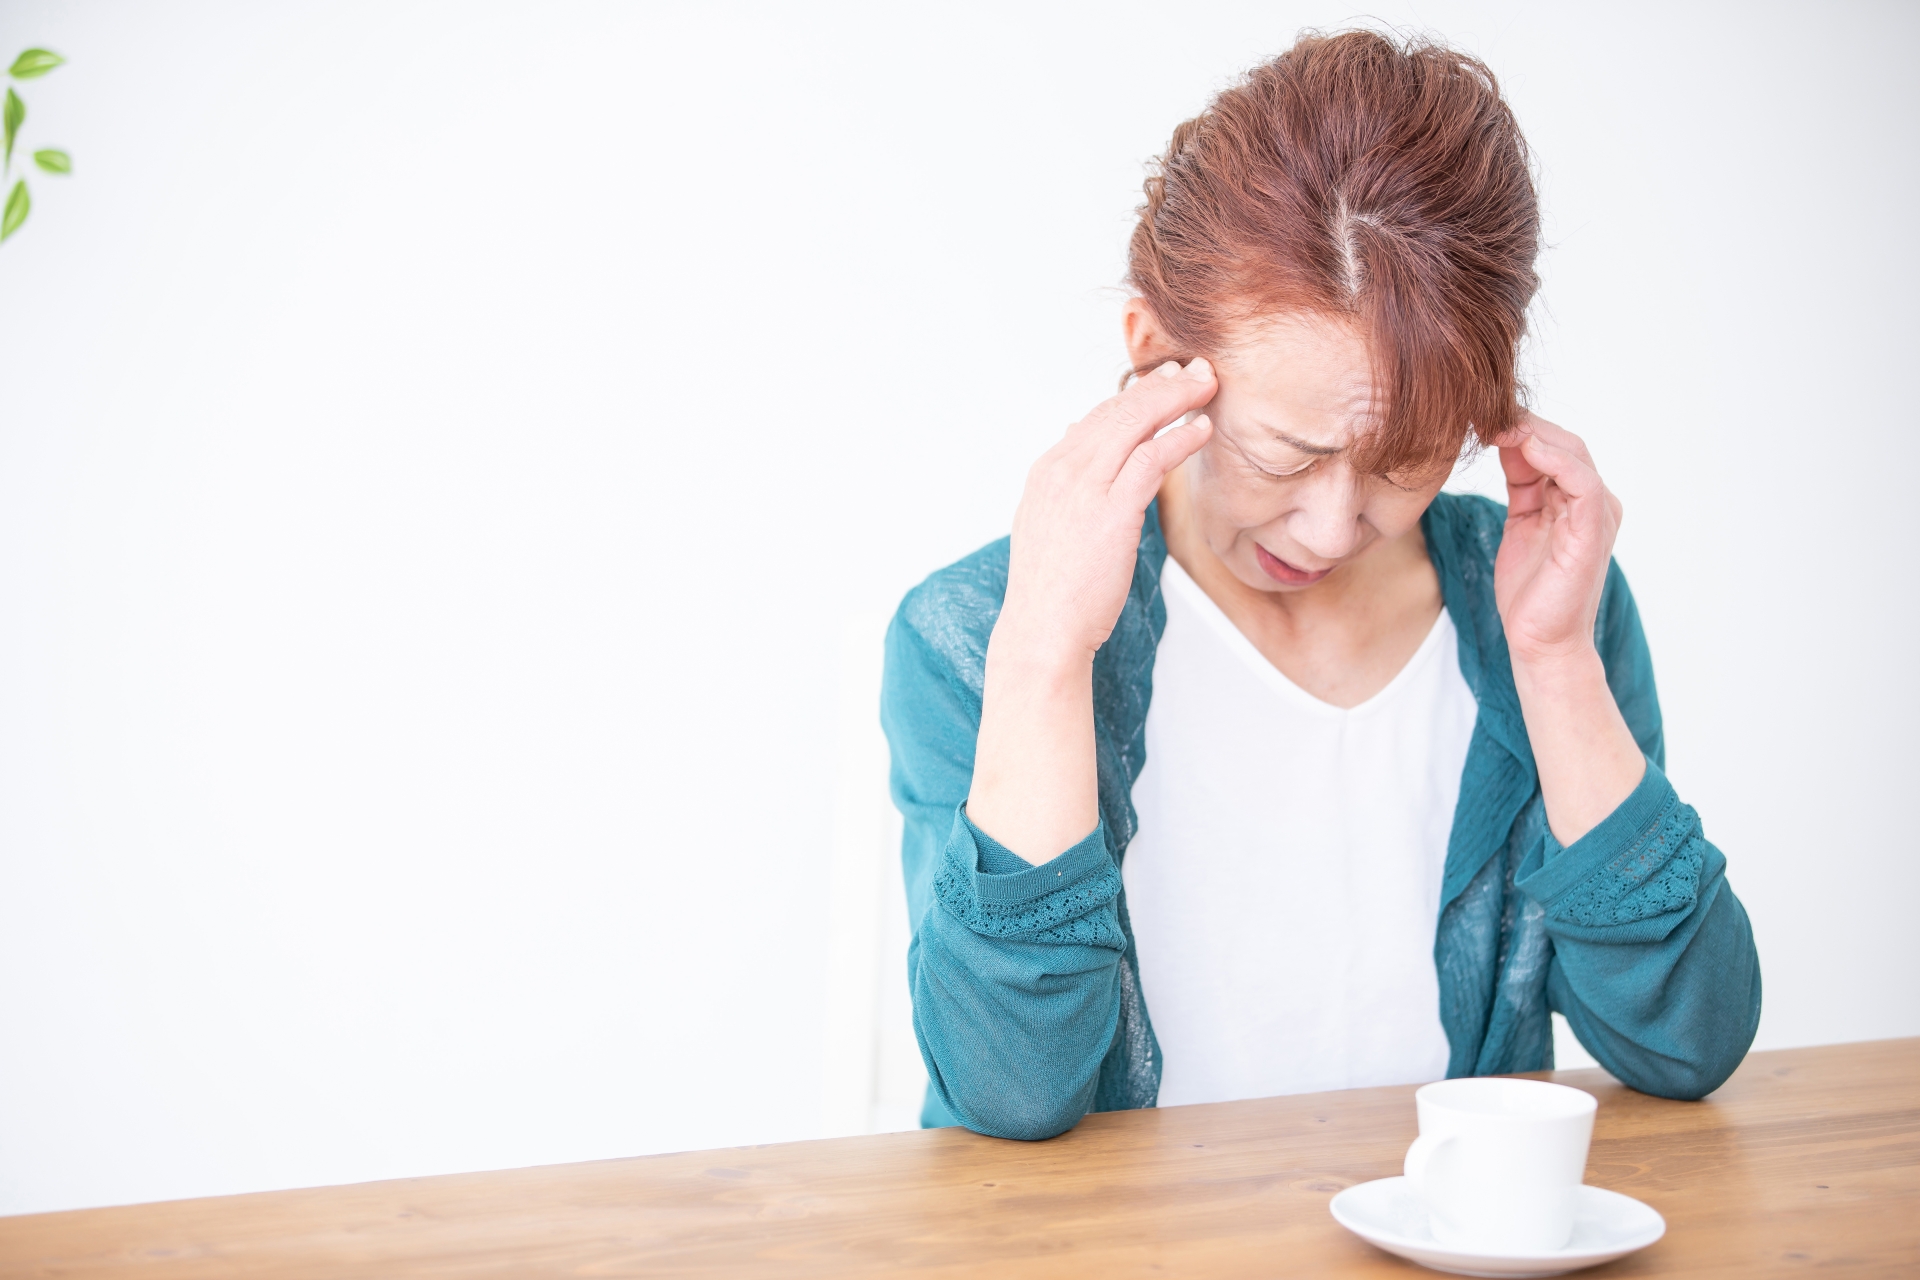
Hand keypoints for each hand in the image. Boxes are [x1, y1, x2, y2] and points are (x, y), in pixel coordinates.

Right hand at [997, 359, 1217, 667]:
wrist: (1042, 629)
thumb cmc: (1053, 589)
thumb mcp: (1050, 526)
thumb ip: (1067, 486)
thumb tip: (1075, 446)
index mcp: (1048, 471)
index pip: (1096, 417)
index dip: (1135, 395)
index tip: (1164, 382)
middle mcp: (1062, 469)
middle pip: (1118, 410)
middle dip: (1161, 385)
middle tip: (1196, 370)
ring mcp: (1084, 487)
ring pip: (1134, 423)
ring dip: (1175, 400)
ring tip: (1206, 387)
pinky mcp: (1111, 511)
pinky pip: (1150, 459)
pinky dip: (1178, 439)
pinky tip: (1200, 430)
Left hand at [1492, 412, 1623, 667]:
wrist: (1539, 641)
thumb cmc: (1528, 591)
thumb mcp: (1519, 523)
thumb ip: (1520, 484)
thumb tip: (1501, 441)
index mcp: (1575, 498)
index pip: (1550, 447)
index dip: (1516, 427)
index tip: (1477, 415)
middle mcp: (1592, 501)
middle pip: (1562, 443)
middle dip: (1523, 424)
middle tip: (1482, 411)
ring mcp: (1597, 514)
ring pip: (1573, 454)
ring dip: (1534, 434)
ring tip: (1498, 423)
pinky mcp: (1594, 530)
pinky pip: (1582, 482)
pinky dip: (1556, 459)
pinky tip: (1524, 446)